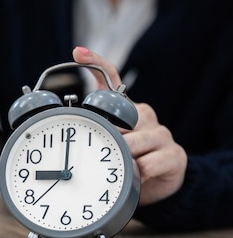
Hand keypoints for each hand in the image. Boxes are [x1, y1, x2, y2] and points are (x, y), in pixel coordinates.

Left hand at [72, 46, 187, 204]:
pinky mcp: (174, 154)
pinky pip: (149, 163)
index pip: (110, 79)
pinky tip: (137, 178)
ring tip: (119, 168)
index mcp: (125, 109)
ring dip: (122, 157)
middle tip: (102, 150)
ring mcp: (161, 133)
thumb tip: (62, 127)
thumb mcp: (104, 144)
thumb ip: (89, 132)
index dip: (95, 63)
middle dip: (107, 134)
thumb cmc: (124, 162)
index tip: (78, 53)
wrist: (156, 185)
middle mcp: (143, 115)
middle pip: (120, 116)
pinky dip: (138, 173)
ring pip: (134, 142)